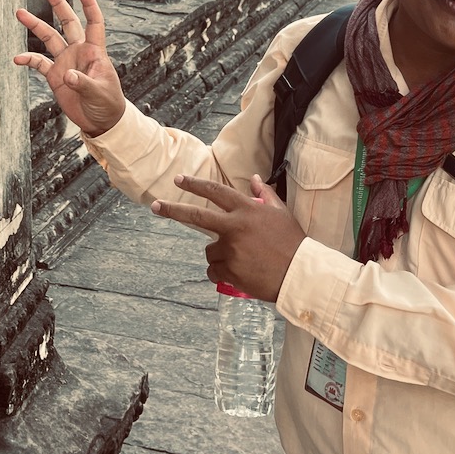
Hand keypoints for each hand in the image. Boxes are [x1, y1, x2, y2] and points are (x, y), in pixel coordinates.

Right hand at [14, 0, 126, 136]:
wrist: (100, 121)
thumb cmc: (108, 104)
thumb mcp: (99, 93)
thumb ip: (83, 83)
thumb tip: (68, 74)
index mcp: (95, 51)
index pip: (94, 22)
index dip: (88, 4)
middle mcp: (79, 52)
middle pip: (67, 22)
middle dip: (58, 4)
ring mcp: (65, 62)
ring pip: (49, 38)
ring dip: (35, 26)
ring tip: (20, 13)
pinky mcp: (55, 75)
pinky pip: (39, 63)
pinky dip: (28, 59)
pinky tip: (17, 59)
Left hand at [151, 174, 305, 302]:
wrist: (299, 274)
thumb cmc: (292, 243)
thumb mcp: (281, 214)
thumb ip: (264, 195)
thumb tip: (254, 179)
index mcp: (247, 210)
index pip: (215, 192)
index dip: (195, 185)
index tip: (178, 180)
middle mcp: (235, 227)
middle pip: (196, 216)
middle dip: (172, 209)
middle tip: (155, 206)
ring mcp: (231, 250)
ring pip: (209, 251)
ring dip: (219, 255)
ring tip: (241, 260)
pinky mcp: (230, 271)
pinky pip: (214, 271)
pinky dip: (221, 273)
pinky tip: (238, 273)